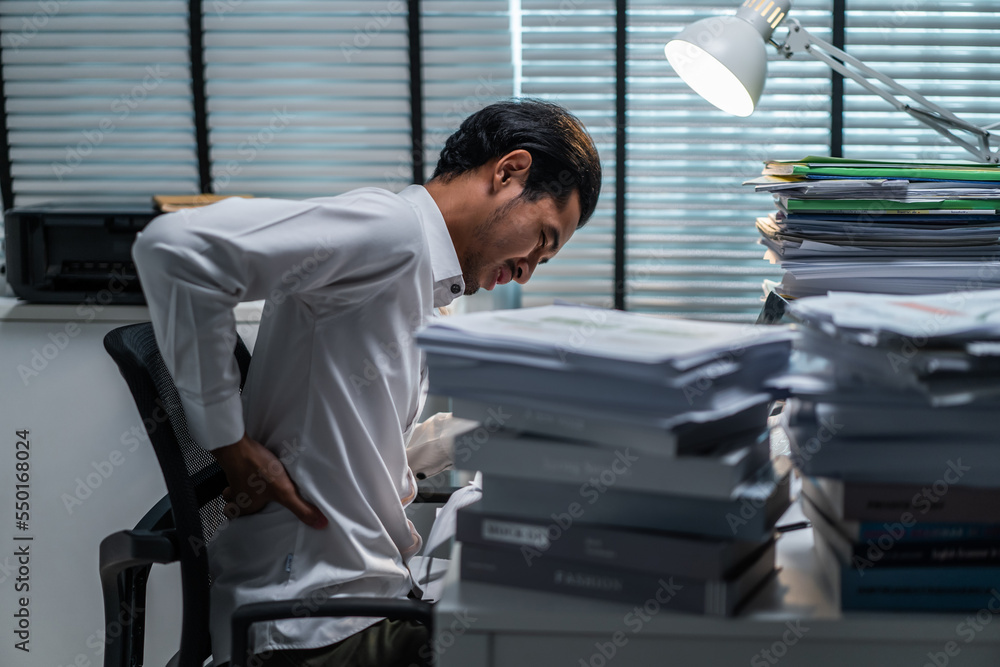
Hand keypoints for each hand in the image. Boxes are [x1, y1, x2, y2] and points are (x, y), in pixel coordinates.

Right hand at [211, 433, 327, 528]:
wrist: (239, 446)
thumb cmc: (257, 469)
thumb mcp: (284, 492)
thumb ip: (301, 508)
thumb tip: (318, 523)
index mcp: (245, 505)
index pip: (234, 516)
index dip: (239, 516)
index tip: (249, 516)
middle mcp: (236, 493)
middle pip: (231, 500)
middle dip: (239, 500)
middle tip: (252, 498)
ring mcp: (232, 476)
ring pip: (232, 484)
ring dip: (242, 484)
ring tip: (255, 481)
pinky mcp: (234, 460)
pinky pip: (236, 468)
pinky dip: (244, 468)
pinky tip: (256, 464)